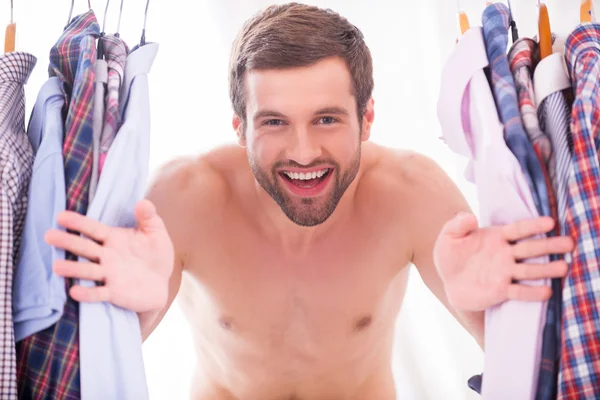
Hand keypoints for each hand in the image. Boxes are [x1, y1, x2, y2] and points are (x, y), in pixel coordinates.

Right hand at [45, 199, 174, 312]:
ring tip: (56, 266)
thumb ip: (148, 218)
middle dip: (67, 241)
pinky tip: (74, 291)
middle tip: (48, 236)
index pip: (93, 228)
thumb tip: (143, 202)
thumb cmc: (155, 253)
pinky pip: (98, 293)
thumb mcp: (155, 233)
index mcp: (114, 238)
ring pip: (87, 270)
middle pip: (84, 247)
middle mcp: (106, 256)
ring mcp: (108, 274)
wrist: (162, 282)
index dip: (78, 223)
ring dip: (72, 268)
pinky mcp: (114, 292)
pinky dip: (87, 292)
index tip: (61, 216)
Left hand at [433, 212, 573, 311]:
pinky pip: (519, 291)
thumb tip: (469, 217)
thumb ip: (457, 225)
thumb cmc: (451, 255)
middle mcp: (505, 254)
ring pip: (529, 270)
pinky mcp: (501, 290)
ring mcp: (505, 273)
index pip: (518, 229)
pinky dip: (532, 292)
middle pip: (530, 249)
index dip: (533, 226)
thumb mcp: (448, 236)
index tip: (550, 222)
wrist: (448, 281)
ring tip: (564, 267)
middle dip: (549, 246)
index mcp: (496, 237)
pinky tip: (547, 291)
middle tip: (569, 243)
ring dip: (546, 269)